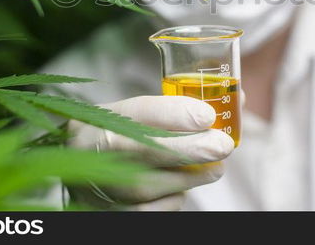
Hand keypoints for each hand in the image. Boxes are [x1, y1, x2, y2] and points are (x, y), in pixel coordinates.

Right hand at [67, 95, 233, 209]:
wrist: (75, 171)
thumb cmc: (116, 136)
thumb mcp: (132, 114)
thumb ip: (176, 108)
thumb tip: (238, 99)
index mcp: (101, 119)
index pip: (140, 112)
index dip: (176, 113)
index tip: (207, 115)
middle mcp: (97, 152)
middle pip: (149, 150)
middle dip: (192, 148)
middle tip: (223, 145)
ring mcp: (103, 187)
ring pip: (157, 184)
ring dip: (194, 175)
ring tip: (213, 167)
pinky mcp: (116, 215)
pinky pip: (157, 208)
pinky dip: (175, 196)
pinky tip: (178, 185)